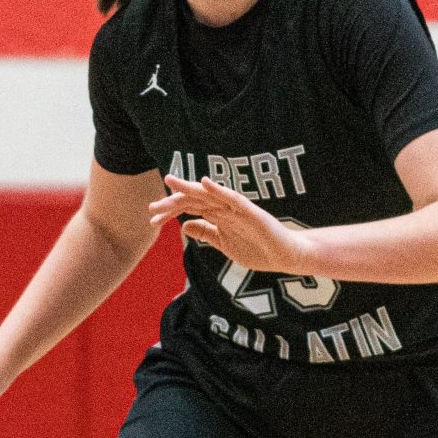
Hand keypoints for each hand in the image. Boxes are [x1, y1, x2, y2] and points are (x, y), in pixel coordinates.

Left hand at [149, 176, 313, 274]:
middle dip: (173, 203)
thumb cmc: (258, 248)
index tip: (152, 219)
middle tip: (151, 208)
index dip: (171, 212)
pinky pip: (233, 199)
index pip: (190, 209)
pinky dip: (219, 190)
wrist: (285, 256)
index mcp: (219, 216)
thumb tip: (184, 225)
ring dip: (190, 189)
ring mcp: (239, 209)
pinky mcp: (252, 213)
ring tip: (171, 181)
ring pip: (210, 196)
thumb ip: (206, 233)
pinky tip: (205, 183)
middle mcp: (226, 209)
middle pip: (195, 201)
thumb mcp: (224, 243)